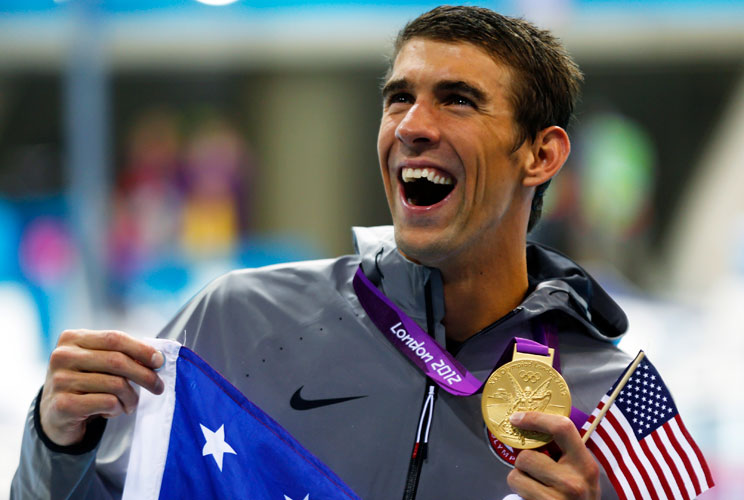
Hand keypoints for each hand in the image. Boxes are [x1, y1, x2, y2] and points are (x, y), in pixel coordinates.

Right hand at [39, 329, 164, 445]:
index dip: (141, 349)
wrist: (55, 415)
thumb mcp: (97, 362)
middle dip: (145, 375)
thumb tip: (156, 358)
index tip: (159, 361)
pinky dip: (117, 409)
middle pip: (117, 361)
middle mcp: (63, 356)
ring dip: (131, 397)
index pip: (115, 338)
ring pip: (115, 384)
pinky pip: (107, 403)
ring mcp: (60, 380)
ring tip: (130, 404)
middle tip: (158, 387)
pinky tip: (112, 411)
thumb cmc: (85, 383)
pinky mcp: (63, 405)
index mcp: (72, 338)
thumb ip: (120, 355)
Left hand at [507, 411, 599, 499]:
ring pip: (515, 475)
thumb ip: (565, 452)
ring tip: (535, 488)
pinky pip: (515, 493)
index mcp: (586, 465)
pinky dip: (519, 494)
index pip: (562, 428)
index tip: (517, 418)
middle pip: (527, 456)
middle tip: (536, 473)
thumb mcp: (582, 473)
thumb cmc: (579, 497)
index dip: (535, 418)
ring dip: (519, 480)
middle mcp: (573, 483)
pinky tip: (533, 499)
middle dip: (524, 463)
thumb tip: (530, 426)